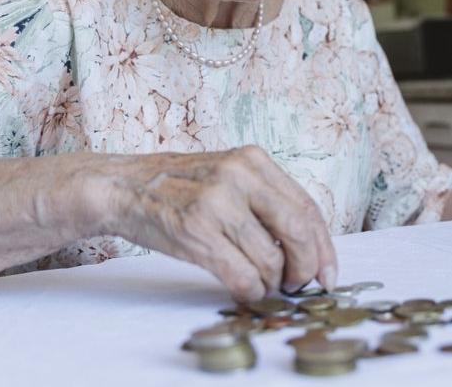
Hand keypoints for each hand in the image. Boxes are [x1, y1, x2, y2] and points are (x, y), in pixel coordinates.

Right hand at [98, 146, 336, 302]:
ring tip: (261, 285)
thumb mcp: (227, 174)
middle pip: (298, 231)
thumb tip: (306, 247)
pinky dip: (250, 291)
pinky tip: (242, 289)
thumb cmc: (178, 186)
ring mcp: (216, 203)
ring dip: (272, 283)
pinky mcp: (196, 232)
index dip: (324, 246)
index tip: (328, 273)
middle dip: (305, 267)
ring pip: (270, 260)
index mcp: (253, 160)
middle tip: (299, 284)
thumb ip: (265, 200)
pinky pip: (242, 275)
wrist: (123, 187)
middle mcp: (238, 176)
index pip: (307, 207)